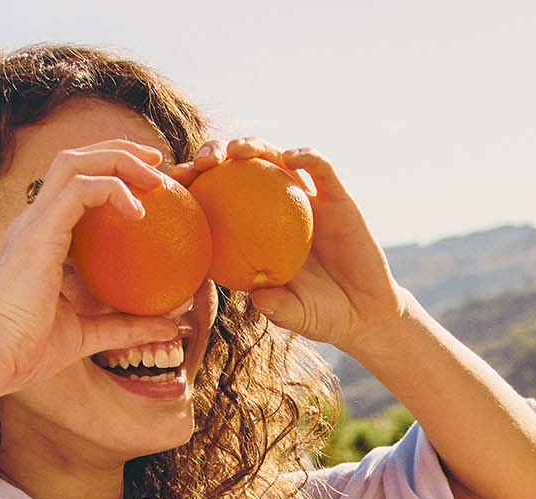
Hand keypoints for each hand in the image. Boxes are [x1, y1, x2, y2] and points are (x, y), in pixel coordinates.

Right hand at [0, 139, 187, 394]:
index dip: (110, 174)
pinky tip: (139, 211)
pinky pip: (82, 189)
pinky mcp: (39, 231)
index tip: (149, 186)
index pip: (73, 186)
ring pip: (74, 161)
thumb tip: (168, 328)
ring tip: (154, 174)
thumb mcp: (87, 334)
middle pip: (73, 160)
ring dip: (118, 158)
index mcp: (39, 238)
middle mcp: (33, 222)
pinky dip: (113, 189)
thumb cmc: (28, 351)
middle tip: (157, 162)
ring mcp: (33, 222)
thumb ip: (125, 326)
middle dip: (117, 150)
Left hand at [164, 137, 409, 356]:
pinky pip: (321, 169)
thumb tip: (256, 297)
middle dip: (213, 154)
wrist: (364, 311)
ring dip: (253, 145)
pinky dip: (307, 157)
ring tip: (239, 151)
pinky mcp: (336, 196)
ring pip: (273, 158)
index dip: (189, 186)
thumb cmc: (321, 316)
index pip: (211, 199)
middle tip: (203, 163)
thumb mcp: (296, 315)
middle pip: (234, 168)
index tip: (170, 184)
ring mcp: (302, 199)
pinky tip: (293, 157)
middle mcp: (271, 209)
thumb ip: (278, 307)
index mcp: (248, 233)